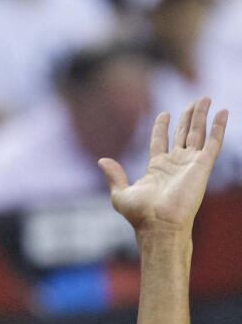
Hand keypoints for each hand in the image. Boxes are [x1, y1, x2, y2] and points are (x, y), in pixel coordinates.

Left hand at [99, 98, 228, 233]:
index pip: (160, 141)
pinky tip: (222, 112)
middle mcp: (175, 164)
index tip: (164, 113)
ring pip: (198, 134)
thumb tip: (101, 160)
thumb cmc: (140, 215)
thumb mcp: (120, 194)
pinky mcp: (202, 166)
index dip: (162, 127)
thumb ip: (114, 176)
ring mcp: (190, 164)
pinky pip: (213, 142)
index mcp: (156, 168)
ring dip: (202, 116)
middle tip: (195, 101)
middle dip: (188, 117)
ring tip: (205, 98)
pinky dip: (218, 127)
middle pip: (183, 134)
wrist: (159, 225)